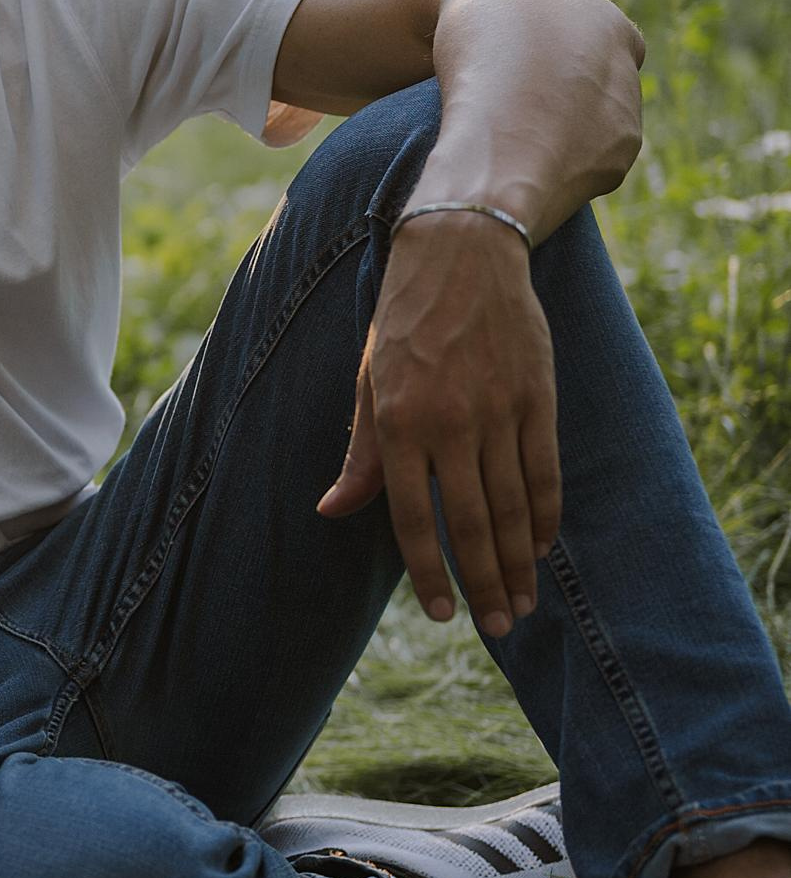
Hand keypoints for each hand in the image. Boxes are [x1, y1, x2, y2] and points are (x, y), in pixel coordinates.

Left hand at [316, 212, 559, 635]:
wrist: (463, 251)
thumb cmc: (404, 321)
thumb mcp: (368, 381)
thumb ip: (360, 453)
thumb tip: (332, 510)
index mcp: (398, 422)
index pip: (415, 520)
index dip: (430, 574)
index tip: (442, 614)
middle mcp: (450, 422)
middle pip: (471, 524)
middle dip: (485, 584)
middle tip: (496, 627)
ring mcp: (500, 410)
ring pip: (513, 507)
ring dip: (518, 563)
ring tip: (521, 604)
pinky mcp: (539, 396)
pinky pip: (545, 472)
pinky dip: (545, 515)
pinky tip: (541, 547)